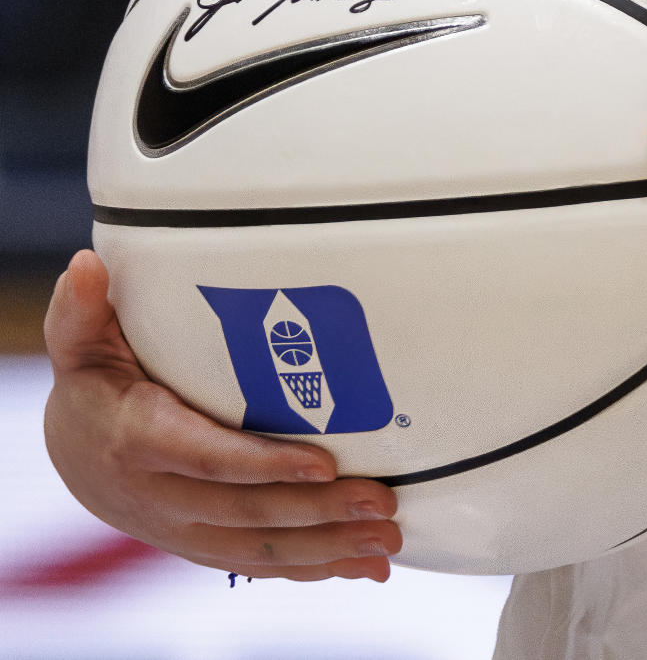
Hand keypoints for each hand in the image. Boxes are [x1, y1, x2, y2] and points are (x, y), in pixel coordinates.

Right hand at [44, 250, 400, 580]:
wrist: (73, 456)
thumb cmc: (92, 389)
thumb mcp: (80, 345)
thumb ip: (83, 310)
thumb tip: (86, 265)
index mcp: (140, 441)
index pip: (209, 458)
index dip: (265, 465)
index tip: (324, 462)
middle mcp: (163, 496)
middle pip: (247, 511)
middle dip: (318, 510)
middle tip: (381, 502)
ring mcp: (185, 529)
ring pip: (259, 550)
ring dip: (327, 547)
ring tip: (385, 539)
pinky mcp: (205, 544)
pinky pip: (260, 565)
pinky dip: (312, 568)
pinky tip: (360, 564)